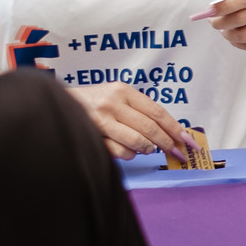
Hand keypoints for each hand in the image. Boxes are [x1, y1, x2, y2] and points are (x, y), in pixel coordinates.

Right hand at [69, 81, 193, 159]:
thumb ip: (139, 111)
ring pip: (138, 142)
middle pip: (151, 128)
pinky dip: (130, 154)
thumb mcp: (116, 97)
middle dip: (168, 143)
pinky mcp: (93, 135)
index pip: (157, 112)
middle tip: (177, 153)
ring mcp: (102, 120)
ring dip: (147, 149)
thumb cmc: (93, 103)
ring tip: (147, 148)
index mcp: (123, 91)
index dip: (175, 128)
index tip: (188, 140)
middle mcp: (113, 103)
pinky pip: (121, 151)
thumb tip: (171, 131)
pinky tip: (128, 150)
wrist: (57, 105)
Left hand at [202, 0, 245, 51]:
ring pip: (244, 36)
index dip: (222, 8)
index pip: (240, 0)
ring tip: (226, 31)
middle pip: (239, 20)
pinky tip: (237, 38)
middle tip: (215, 23)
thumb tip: (212, 11)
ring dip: (229, 35)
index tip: (209, 12)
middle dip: (221, 24)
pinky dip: (240, 44)